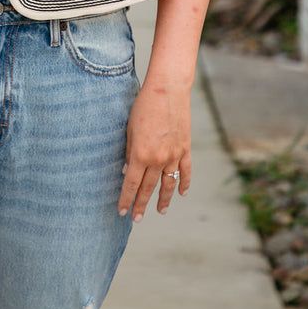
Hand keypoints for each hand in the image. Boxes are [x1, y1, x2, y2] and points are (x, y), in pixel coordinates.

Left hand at [118, 79, 191, 221]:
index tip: (121, 211)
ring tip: (159, 211)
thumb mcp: (129, 129)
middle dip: (141, 204)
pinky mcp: (185, 148)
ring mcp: (174, 155)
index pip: (132, 184)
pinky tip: (182, 193)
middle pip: (148, 188)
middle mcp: (158, 159)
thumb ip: (129, 152)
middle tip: (136, 218)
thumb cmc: (143, 106)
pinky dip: (184, 183)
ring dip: (163, 200)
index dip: (126, 199)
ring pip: (168, 184)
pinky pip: (186, 171)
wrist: (167, 90)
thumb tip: (127, 172)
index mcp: (141, 154)